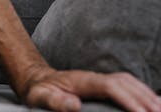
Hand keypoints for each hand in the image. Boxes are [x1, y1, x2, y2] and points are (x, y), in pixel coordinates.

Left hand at [22, 67, 160, 111]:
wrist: (36, 79)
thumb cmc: (39, 91)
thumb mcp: (40, 97)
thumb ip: (56, 101)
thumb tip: (75, 105)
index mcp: (82, 80)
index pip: (110, 87)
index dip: (128, 99)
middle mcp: (93, 77)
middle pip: (125, 83)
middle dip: (144, 98)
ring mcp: (99, 79)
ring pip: (128, 82)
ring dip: (146, 94)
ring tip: (160, 108)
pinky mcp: (102, 84)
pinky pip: (126, 85)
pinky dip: (141, 92)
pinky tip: (150, 101)